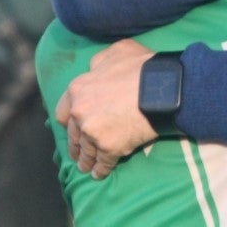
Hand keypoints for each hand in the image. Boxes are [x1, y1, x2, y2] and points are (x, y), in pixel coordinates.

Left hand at [54, 39, 157, 178]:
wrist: (162, 88)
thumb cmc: (141, 67)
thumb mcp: (116, 52)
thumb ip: (99, 62)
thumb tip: (94, 68)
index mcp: (78, 88)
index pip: (64, 111)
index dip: (68, 122)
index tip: (71, 128)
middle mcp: (80, 111)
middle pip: (73, 135)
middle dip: (75, 145)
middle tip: (78, 152)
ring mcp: (93, 131)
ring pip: (85, 152)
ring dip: (85, 160)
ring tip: (87, 167)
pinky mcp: (109, 148)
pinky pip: (102, 164)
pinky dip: (101, 171)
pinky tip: (100, 174)